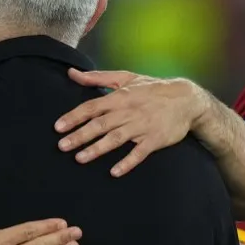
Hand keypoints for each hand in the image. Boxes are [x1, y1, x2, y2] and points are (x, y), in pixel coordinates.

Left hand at [55, 68, 206, 175]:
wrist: (186, 99)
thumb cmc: (152, 88)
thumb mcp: (125, 78)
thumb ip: (96, 78)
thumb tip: (71, 73)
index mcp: (120, 97)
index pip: (92, 107)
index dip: (74, 117)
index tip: (58, 127)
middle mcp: (129, 111)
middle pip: (100, 124)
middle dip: (80, 135)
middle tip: (62, 146)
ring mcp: (142, 126)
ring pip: (116, 138)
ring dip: (97, 149)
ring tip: (80, 158)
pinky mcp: (155, 139)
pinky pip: (140, 152)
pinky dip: (128, 162)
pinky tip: (115, 171)